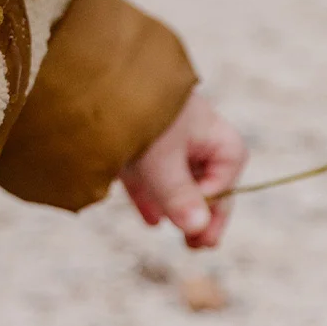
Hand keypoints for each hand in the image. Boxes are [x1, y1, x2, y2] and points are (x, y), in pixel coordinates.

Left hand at [120, 90, 248, 249]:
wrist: (98, 78)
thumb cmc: (142, 113)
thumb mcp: (162, 160)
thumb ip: (179, 195)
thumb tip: (198, 229)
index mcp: (211, 132)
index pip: (228, 172)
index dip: (217, 200)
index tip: (198, 221)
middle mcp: (191, 137)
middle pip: (206, 181)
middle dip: (203, 214)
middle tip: (198, 247)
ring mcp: (164, 142)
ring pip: (178, 182)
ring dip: (179, 211)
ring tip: (182, 243)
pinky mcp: (135, 148)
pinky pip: (149, 178)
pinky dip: (152, 199)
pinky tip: (152, 222)